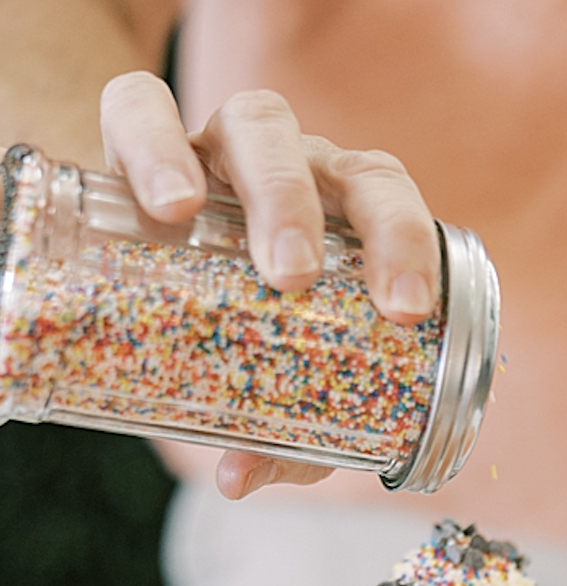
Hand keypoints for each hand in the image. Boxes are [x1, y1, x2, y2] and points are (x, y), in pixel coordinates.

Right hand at [99, 72, 439, 497]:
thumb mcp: (264, 375)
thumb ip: (273, 432)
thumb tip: (237, 480)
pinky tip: (160, 204)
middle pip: (330, 160)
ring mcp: (225, 144)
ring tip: (215, 230)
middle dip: (319, 212)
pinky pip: (140, 106)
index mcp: (346, 214)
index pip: (389, 201)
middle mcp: (299, 168)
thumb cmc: (237, 318)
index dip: (406, 242)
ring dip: (245, 177)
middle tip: (294, 279)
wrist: (148, 243)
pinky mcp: (142, 134)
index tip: (405, 309)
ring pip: (255, 121)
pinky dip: (150, 142)